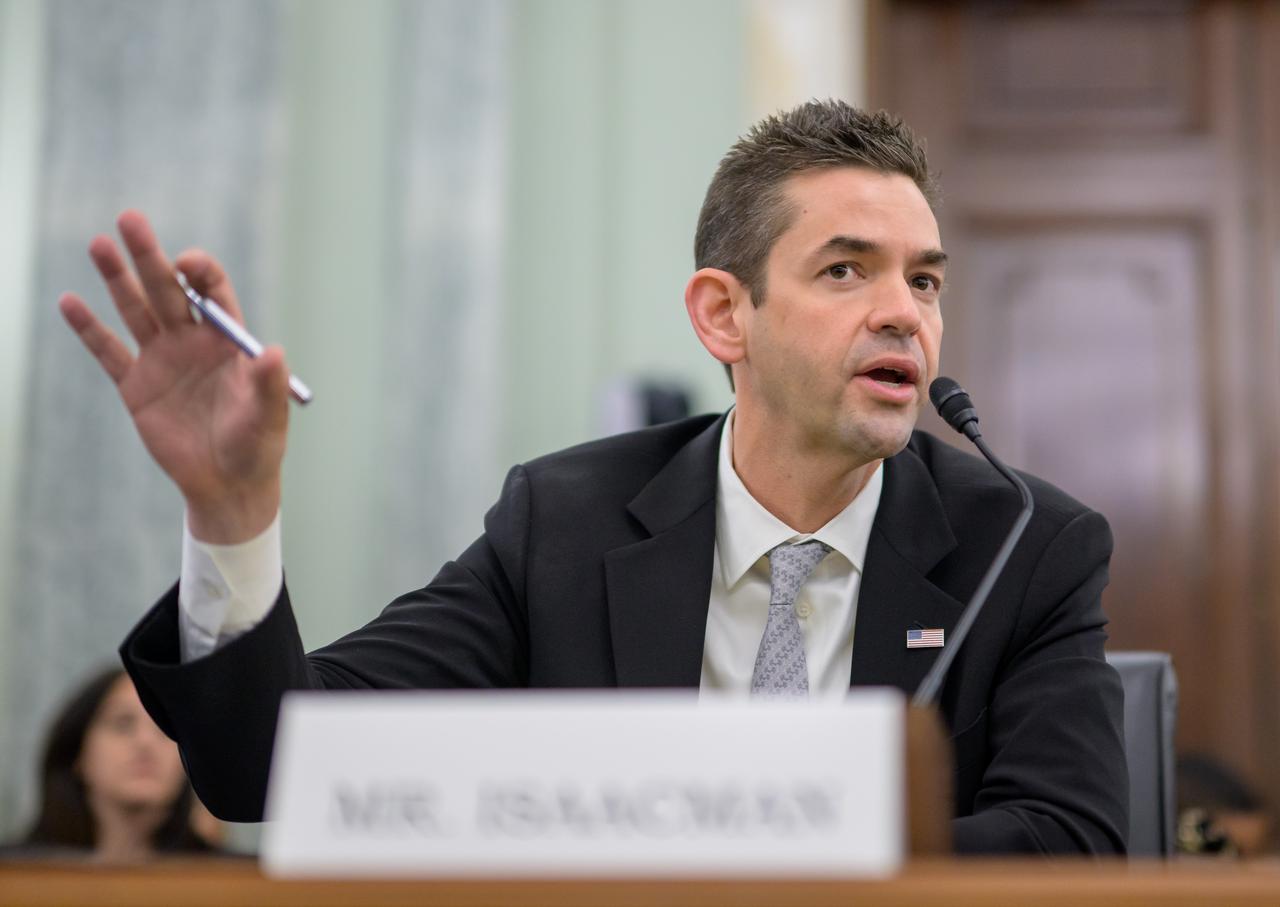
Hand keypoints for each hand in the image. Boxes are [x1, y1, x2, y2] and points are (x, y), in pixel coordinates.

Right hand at [60, 210, 288, 543]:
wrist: (227, 485)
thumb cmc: (257, 448)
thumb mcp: (268, 417)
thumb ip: (268, 384)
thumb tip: (274, 352)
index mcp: (228, 340)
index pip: (212, 291)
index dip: (199, 271)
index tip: (185, 263)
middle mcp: (193, 341)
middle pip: (168, 289)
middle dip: (149, 256)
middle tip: (130, 219)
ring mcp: (162, 361)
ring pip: (136, 310)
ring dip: (117, 279)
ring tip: (99, 243)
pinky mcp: (137, 387)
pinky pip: (109, 352)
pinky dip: (89, 329)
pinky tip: (69, 302)